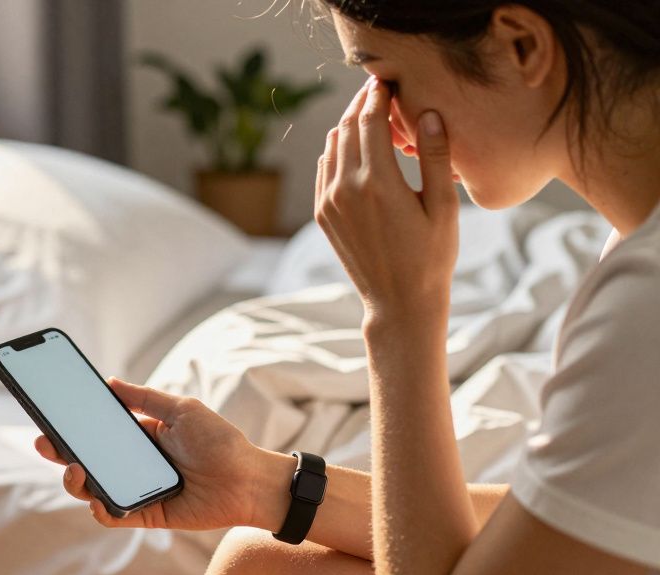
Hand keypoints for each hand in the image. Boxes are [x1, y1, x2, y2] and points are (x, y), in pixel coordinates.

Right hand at [33, 378, 291, 529]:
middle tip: (45, 442)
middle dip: (60, 452)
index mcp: (139, 438)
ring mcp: (137, 491)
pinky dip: (101, 510)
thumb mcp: (181, 409)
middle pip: (86, 460)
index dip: (71, 427)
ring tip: (75, 469)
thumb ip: (144, 398)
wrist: (250, 480)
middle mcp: (133, 465)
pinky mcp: (146, 515)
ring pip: (93, 490)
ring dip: (76, 481)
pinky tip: (97, 500)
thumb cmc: (221, 441)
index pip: (96, 432)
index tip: (50, 416)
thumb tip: (109, 382)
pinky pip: (114, 516)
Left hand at [315, 77, 459, 330]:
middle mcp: (346, 189)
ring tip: (371, 116)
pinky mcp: (323, 214)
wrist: (399, 302)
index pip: (370, 121)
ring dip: (348, 126)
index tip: (387, 79)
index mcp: (378, 183)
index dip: (377, 95)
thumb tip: (428, 113)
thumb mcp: (443, 207)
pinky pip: (324, 168)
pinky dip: (337, 151)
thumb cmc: (431, 257)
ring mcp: (329, 202)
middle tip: (378, 89)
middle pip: (347, 128)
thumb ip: (436, 158)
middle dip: (361, 104)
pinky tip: (356, 148)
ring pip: (332, 146)